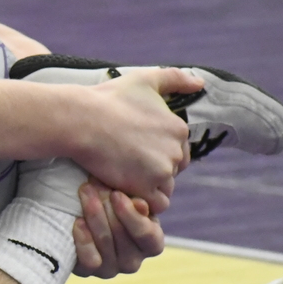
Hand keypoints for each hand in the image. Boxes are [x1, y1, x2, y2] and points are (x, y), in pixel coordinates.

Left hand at [72, 180, 165, 277]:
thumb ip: (137, 201)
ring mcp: (110, 269)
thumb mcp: (130, 199)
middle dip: (106, 207)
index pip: (147, 235)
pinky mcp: (87, 273)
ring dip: (93, 215)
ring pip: (104, 244)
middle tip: (93, 185)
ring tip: (85, 193)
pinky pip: (88, 261)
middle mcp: (133, 262)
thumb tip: (139, 204)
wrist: (88, 216)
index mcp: (151, 244)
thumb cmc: (116, 205)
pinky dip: (83, 240)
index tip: (116, 194)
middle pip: (121, 236)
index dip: (131, 214)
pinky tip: (77, 221)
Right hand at [73, 67, 200, 213]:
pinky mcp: (143, 187)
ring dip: (147, 186)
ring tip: (123, 177)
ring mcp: (161, 170)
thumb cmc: (108, 98)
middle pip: (172, 170)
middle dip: (154, 170)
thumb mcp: (144, 79)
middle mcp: (175, 151)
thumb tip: (201, 83)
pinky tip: (124, 190)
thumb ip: (175, 78)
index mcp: (179, 128)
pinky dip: (142, 202)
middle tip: (127, 163)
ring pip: (164, 188)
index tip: (136, 149)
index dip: (157, 152)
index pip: (178, 150)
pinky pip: (153, 204)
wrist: (81, 120)